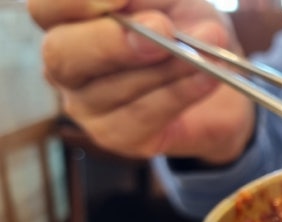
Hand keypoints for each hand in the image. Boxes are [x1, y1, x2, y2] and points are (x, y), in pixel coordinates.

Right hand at [28, 0, 252, 163]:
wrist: (224, 80)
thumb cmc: (188, 30)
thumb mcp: (175, 1)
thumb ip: (154, 0)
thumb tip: (143, 8)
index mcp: (68, 20)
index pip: (46, 8)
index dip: (76, 2)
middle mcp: (67, 64)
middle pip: (63, 53)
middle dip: (113, 41)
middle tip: (162, 29)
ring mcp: (86, 104)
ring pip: (112, 88)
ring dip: (166, 67)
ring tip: (206, 51)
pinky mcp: (117, 136)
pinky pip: (143, 116)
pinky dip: (180, 93)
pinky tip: (207, 77)